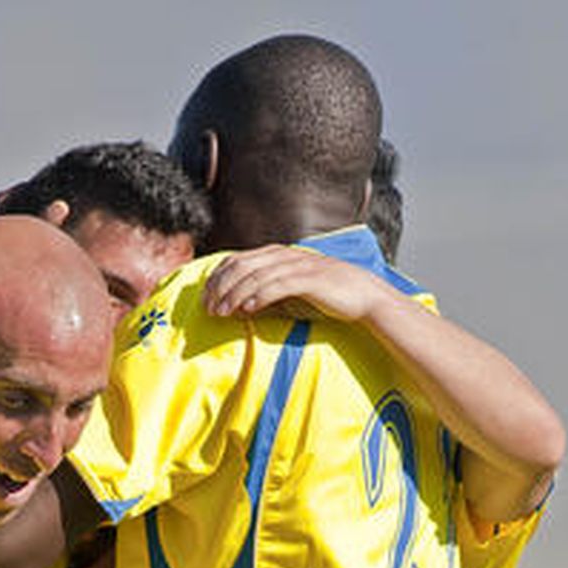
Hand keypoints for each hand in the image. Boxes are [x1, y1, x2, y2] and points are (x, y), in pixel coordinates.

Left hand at [204, 245, 387, 323]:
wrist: (363, 295)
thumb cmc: (324, 296)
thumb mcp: (289, 294)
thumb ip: (264, 296)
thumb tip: (236, 308)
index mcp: (277, 254)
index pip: (237, 260)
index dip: (216, 279)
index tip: (204, 299)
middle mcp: (285, 255)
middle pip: (241, 266)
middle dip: (220, 287)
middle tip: (208, 309)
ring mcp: (298, 265)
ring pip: (256, 276)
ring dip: (234, 295)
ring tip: (221, 312)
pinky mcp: (310, 279)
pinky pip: (278, 286)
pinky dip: (259, 297)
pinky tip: (246, 310)